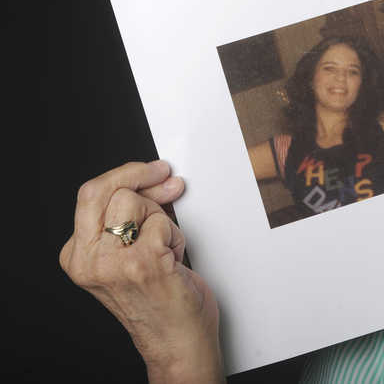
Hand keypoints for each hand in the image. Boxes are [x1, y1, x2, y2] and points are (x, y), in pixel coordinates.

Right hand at [59, 161, 223, 382]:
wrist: (176, 341)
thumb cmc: (160, 301)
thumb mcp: (128, 255)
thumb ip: (129, 219)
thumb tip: (153, 179)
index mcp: (79, 255)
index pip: (91, 194)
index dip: (127, 174)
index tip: (153, 171)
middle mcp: (89, 260)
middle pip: (104, 190)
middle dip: (140, 178)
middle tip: (166, 180)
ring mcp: (113, 262)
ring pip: (134, 202)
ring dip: (161, 217)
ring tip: (166, 246)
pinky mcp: (141, 263)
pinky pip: (162, 223)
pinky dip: (176, 236)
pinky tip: (173, 259)